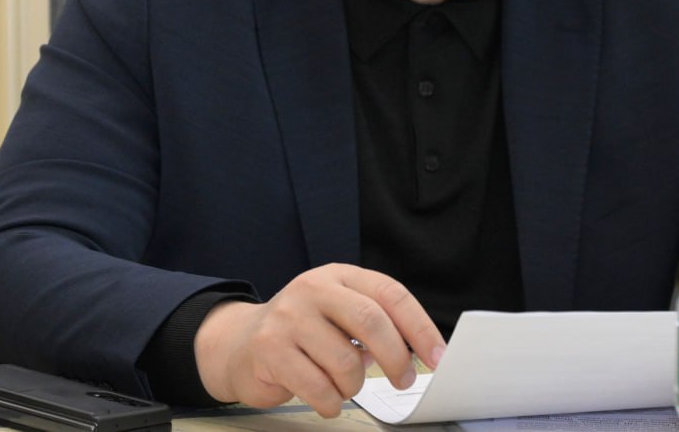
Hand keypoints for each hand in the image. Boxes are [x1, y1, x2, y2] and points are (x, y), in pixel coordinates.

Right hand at [192, 263, 446, 417]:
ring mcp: (288, 317)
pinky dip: (331, 403)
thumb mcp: (339, 313)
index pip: (390, 295)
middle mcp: (313, 289)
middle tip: (403, 380)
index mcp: (339, 276)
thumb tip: (420, 352)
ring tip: (342, 385)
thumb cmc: (302, 332)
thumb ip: (374, 324)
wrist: (240, 343)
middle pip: (372, 322)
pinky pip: (319, 388)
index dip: (420, 328)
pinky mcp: (269, 349)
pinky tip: (325, 397)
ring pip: (346, 363)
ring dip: (354, 386)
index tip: (438, 357)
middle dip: (396, 358)